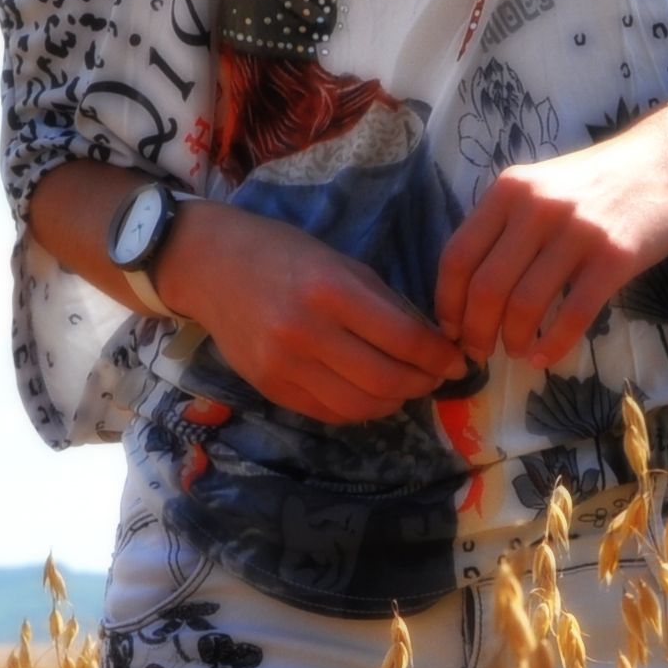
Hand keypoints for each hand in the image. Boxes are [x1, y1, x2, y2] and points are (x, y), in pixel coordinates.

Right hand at [155, 200, 461, 425]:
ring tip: (406, 386)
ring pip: (360, 406)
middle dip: (422, 384)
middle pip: (386, 380)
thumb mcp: (341, 263)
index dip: (439, 357)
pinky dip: (361, 410)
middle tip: (435, 377)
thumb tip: (434, 342)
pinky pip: (330, 414)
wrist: (210, 267)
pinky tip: (371, 394)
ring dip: (395, 402)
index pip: (403, 340)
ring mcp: (284, 366)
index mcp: (330, 291)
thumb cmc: (283, 254)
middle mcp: (306, 333)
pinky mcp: (270, 388)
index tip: (457, 360)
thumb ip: (387, 304)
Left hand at [435, 123, 667, 371]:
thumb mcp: (541, 186)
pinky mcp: (614, 257)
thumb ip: (506, 225)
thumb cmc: (598, 181)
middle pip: (486, 287)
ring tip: (518, 351)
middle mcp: (536, 208)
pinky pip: (574, 313)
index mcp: (509, 191)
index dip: (447, 303)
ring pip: (525, 304)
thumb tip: (470, 289)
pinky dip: (554, 344)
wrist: (666, 161)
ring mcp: (576, 232)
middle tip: (480, 352)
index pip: (458, 256)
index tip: (451, 330)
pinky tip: (547, 356)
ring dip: (514, 340)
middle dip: (476, 332)